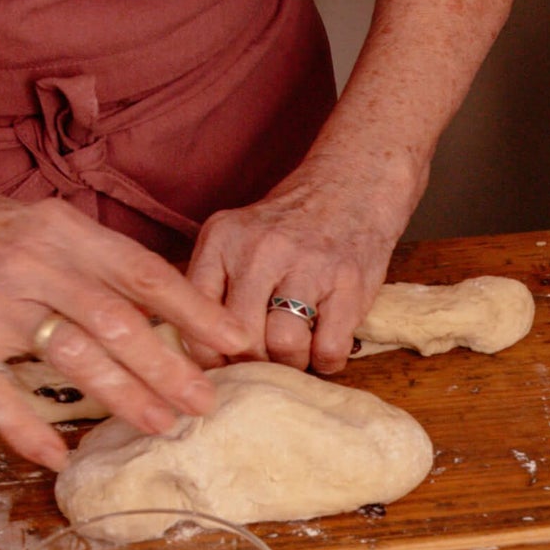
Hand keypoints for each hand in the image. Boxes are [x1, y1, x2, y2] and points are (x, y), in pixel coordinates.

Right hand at [0, 160, 247, 469]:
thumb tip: (157, 305)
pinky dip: (30, 430)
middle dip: (170, 366)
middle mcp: (36, 262)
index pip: (143, 273)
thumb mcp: (36, 223)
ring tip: (161, 425)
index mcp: (63, 231)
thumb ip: (90, 260)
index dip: (194, 310)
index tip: (235, 342)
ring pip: (73, 353)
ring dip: (123, 395)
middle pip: (119, 320)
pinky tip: (59, 458)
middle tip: (207, 403)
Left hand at [186, 161, 403, 373]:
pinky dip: (327, 361)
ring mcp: (307, 266)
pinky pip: (329, 350)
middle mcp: (260, 251)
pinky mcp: (348, 285)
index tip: (225, 361)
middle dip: (254, 362)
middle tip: (266, 358)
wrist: (352, 187)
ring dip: (292, 362)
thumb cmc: (288, 228)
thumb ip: (213, 285)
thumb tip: (201, 355)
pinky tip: (325, 345)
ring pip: (285, 345)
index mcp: (222, 240)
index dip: (210, 355)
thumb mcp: (236, 239)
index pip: (197, 317)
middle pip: (243, 339)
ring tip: (297, 351)